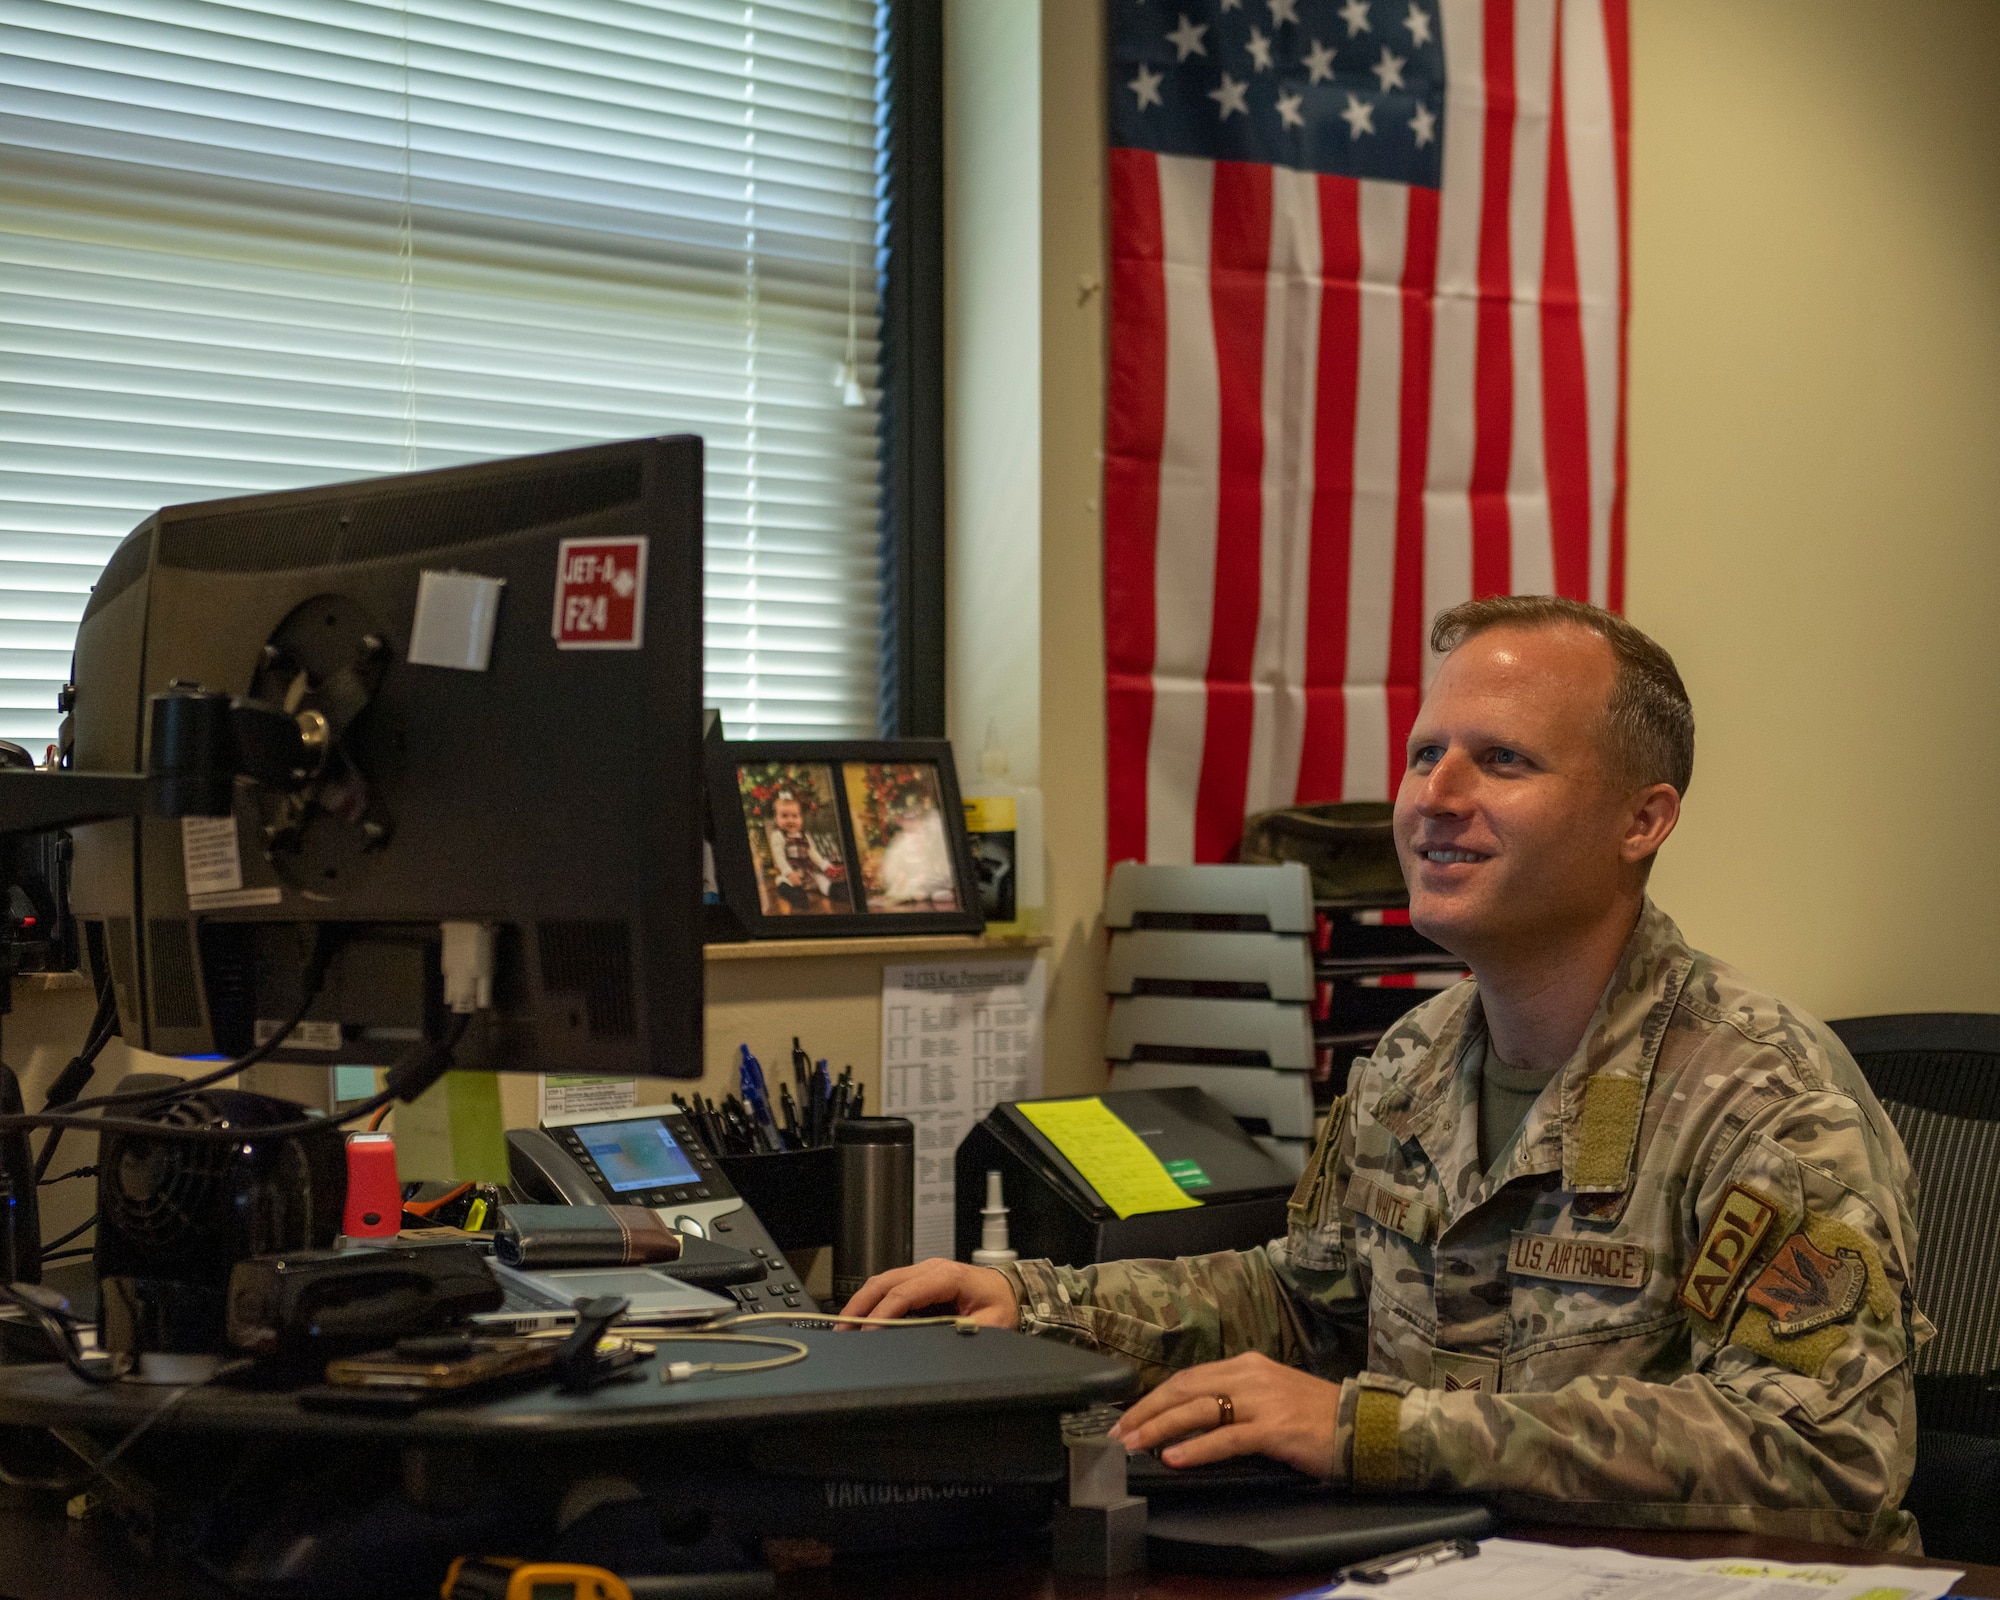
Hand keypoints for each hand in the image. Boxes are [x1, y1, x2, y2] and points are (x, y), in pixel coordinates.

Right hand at [839, 1258, 1018, 1327]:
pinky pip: (891, 1286)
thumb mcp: (990, 1325)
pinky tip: (862, 1318)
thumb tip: (934, 1342)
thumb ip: (961, 1332)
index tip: (867, 1334)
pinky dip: (873, 1301)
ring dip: (862, 1302)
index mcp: (948, 1276)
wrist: (1013, 1291)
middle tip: (842, 1330)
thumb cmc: (1003, 1306)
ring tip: (845, 1326)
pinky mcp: (921, 1279)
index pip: (904, 1293)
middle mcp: (932, 1268)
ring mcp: (925, 1271)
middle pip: (885, 1282)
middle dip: (860, 1305)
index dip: (882, 1314)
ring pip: (883, 1281)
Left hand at [1108, 1353, 1338, 1477]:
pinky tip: (1174, 1457)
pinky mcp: (1275, 1428)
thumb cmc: (1314, 1416)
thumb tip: (1189, 1418)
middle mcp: (1250, 1375)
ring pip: (1198, 1409)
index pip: (1187, 1378)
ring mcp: (1262, 1400)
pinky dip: (1197, 1447)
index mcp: (1246, 1365)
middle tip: (1118, 1433)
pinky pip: (1226, 1437)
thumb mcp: (1268, 1396)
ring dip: (1160, 1428)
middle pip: (1184, 1388)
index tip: (1127, 1418)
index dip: (1153, 1398)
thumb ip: (1233, 1401)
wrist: (1363, 1425)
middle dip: (1146, 1411)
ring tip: (1134, 1445)